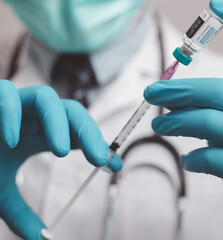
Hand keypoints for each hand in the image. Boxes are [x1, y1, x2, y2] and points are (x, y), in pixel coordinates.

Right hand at [0, 80, 121, 239]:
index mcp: (41, 135)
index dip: (98, 147)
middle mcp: (32, 118)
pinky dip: (11, 113)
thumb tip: (43, 239)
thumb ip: (22, 214)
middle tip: (100, 159)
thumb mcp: (1, 195)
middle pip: (72, 112)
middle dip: (90, 133)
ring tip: (63, 152)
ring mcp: (12, 106)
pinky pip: (4, 94)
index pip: (78, 134)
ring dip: (59, 123)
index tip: (115, 166)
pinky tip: (14, 141)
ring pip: (45, 98)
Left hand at [144, 0, 222, 237]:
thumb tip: (169, 99)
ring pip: (210, 122)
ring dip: (175, 123)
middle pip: (219, 89)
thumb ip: (216, 107)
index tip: (215, 4)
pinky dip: (193, 158)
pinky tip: (190, 159)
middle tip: (150, 93)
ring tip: (159, 124)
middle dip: (177, 91)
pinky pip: (211, 157)